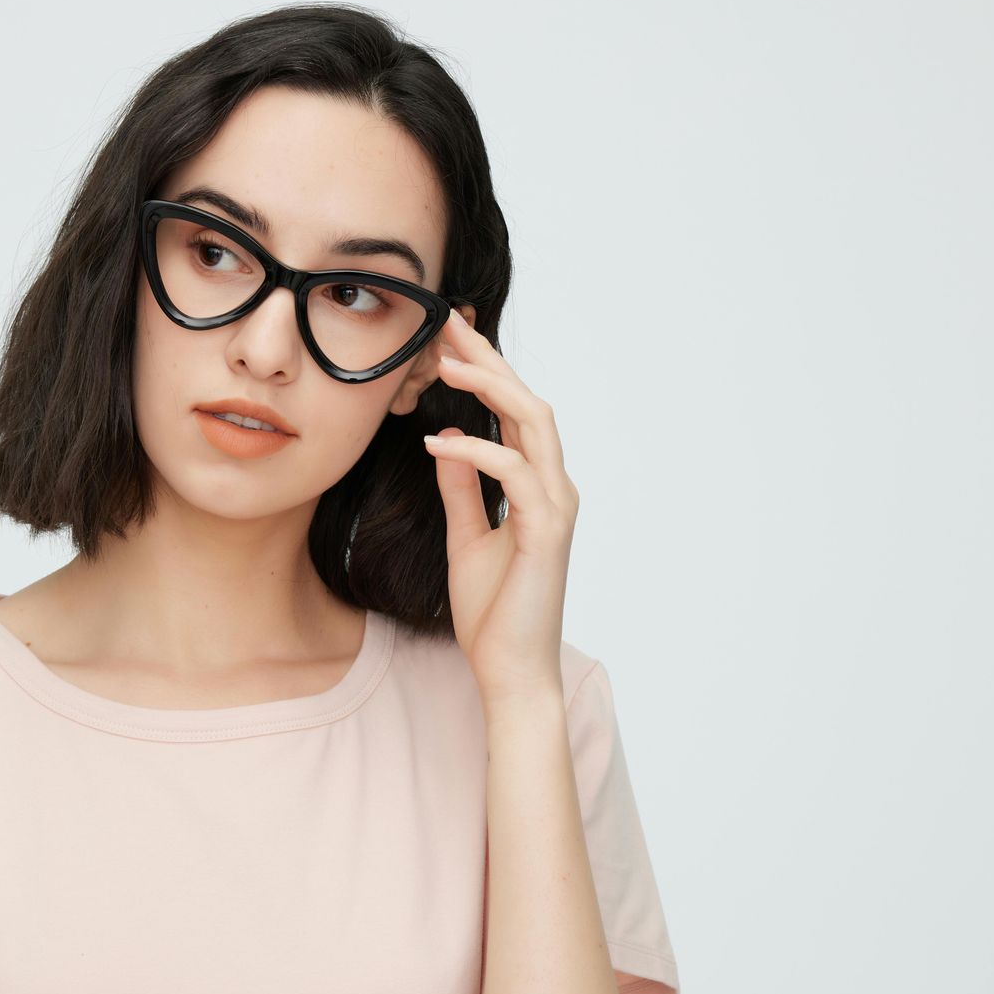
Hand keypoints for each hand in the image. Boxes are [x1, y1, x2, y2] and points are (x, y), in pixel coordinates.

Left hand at [424, 308, 579, 699]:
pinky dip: (475, 450)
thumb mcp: (467, 537)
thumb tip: (447, 442)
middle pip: (528, 401)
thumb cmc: (494, 612)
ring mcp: (556, 506)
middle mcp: (555, 487)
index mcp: (538, 486)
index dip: (484, 371)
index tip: (446, 338)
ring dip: (488, 387)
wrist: (511, 670)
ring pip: (533, 422)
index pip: (513, 412)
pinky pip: (514, 472)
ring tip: (442, 364)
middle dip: (486, 359)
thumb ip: (463, 490)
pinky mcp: (547, 530)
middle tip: (445, 324)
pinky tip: (437, 442)